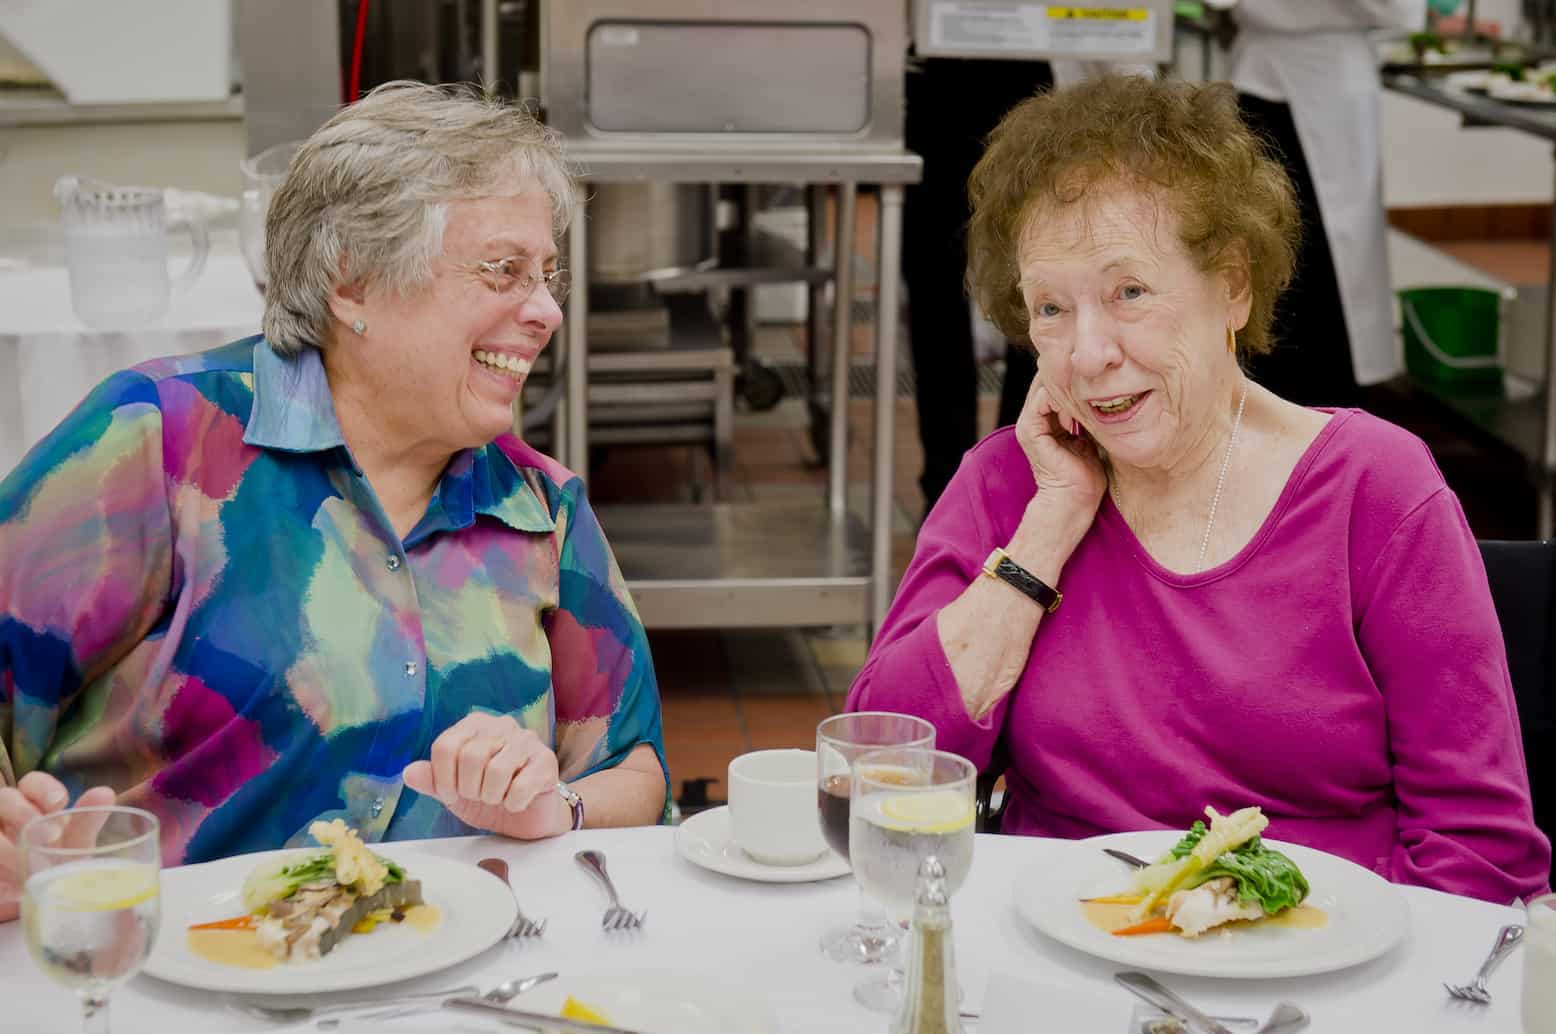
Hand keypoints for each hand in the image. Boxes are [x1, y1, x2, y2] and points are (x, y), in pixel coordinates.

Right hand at [0, 774, 115, 921]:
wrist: (33, 894)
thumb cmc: (56, 860)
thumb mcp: (73, 844)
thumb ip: (86, 822)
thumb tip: (105, 793)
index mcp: (33, 803)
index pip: (32, 783)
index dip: (43, 788)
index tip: (59, 802)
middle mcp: (7, 814)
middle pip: (4, 799)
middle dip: (23, 813)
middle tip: (50, 836)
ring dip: (6, 848)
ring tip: (27, 868)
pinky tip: (10, 882)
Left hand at [402, 713, 569, 840]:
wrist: (528, 815)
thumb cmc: (489, 797)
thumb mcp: (455, 792)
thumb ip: (432, 781)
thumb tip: (408, 772)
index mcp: (475, 725)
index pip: (446, 745)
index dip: (443, 778)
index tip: (450, 794)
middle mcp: (501, 725)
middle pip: (470, 757)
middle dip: (469, 789)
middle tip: (478, 797)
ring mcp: (527, 740)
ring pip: (496, 771)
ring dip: (491, 796)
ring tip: (497, 798)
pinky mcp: (546, 760)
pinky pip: (520, 786)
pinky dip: (513, 804)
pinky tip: (516, 803)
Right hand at [1014, 373, 1107, 524]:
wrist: (1075, 499)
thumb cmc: (1086, 474)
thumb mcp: (1089, 435)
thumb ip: (1087, 414)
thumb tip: (1105, 393)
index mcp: (1045, 420)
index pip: (1054, 383)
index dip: (1073, 375)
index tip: (1097, 376)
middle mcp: (1033, 419)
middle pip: (1046, 380)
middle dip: (1070, 374)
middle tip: (1093, 375)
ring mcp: (1028, 424)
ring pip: (1043, 385)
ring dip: (1066, 385)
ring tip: (1086, 393)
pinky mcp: (1030, 431)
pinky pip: (1042, 400)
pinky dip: (1060, 398)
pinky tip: (1078, 409)